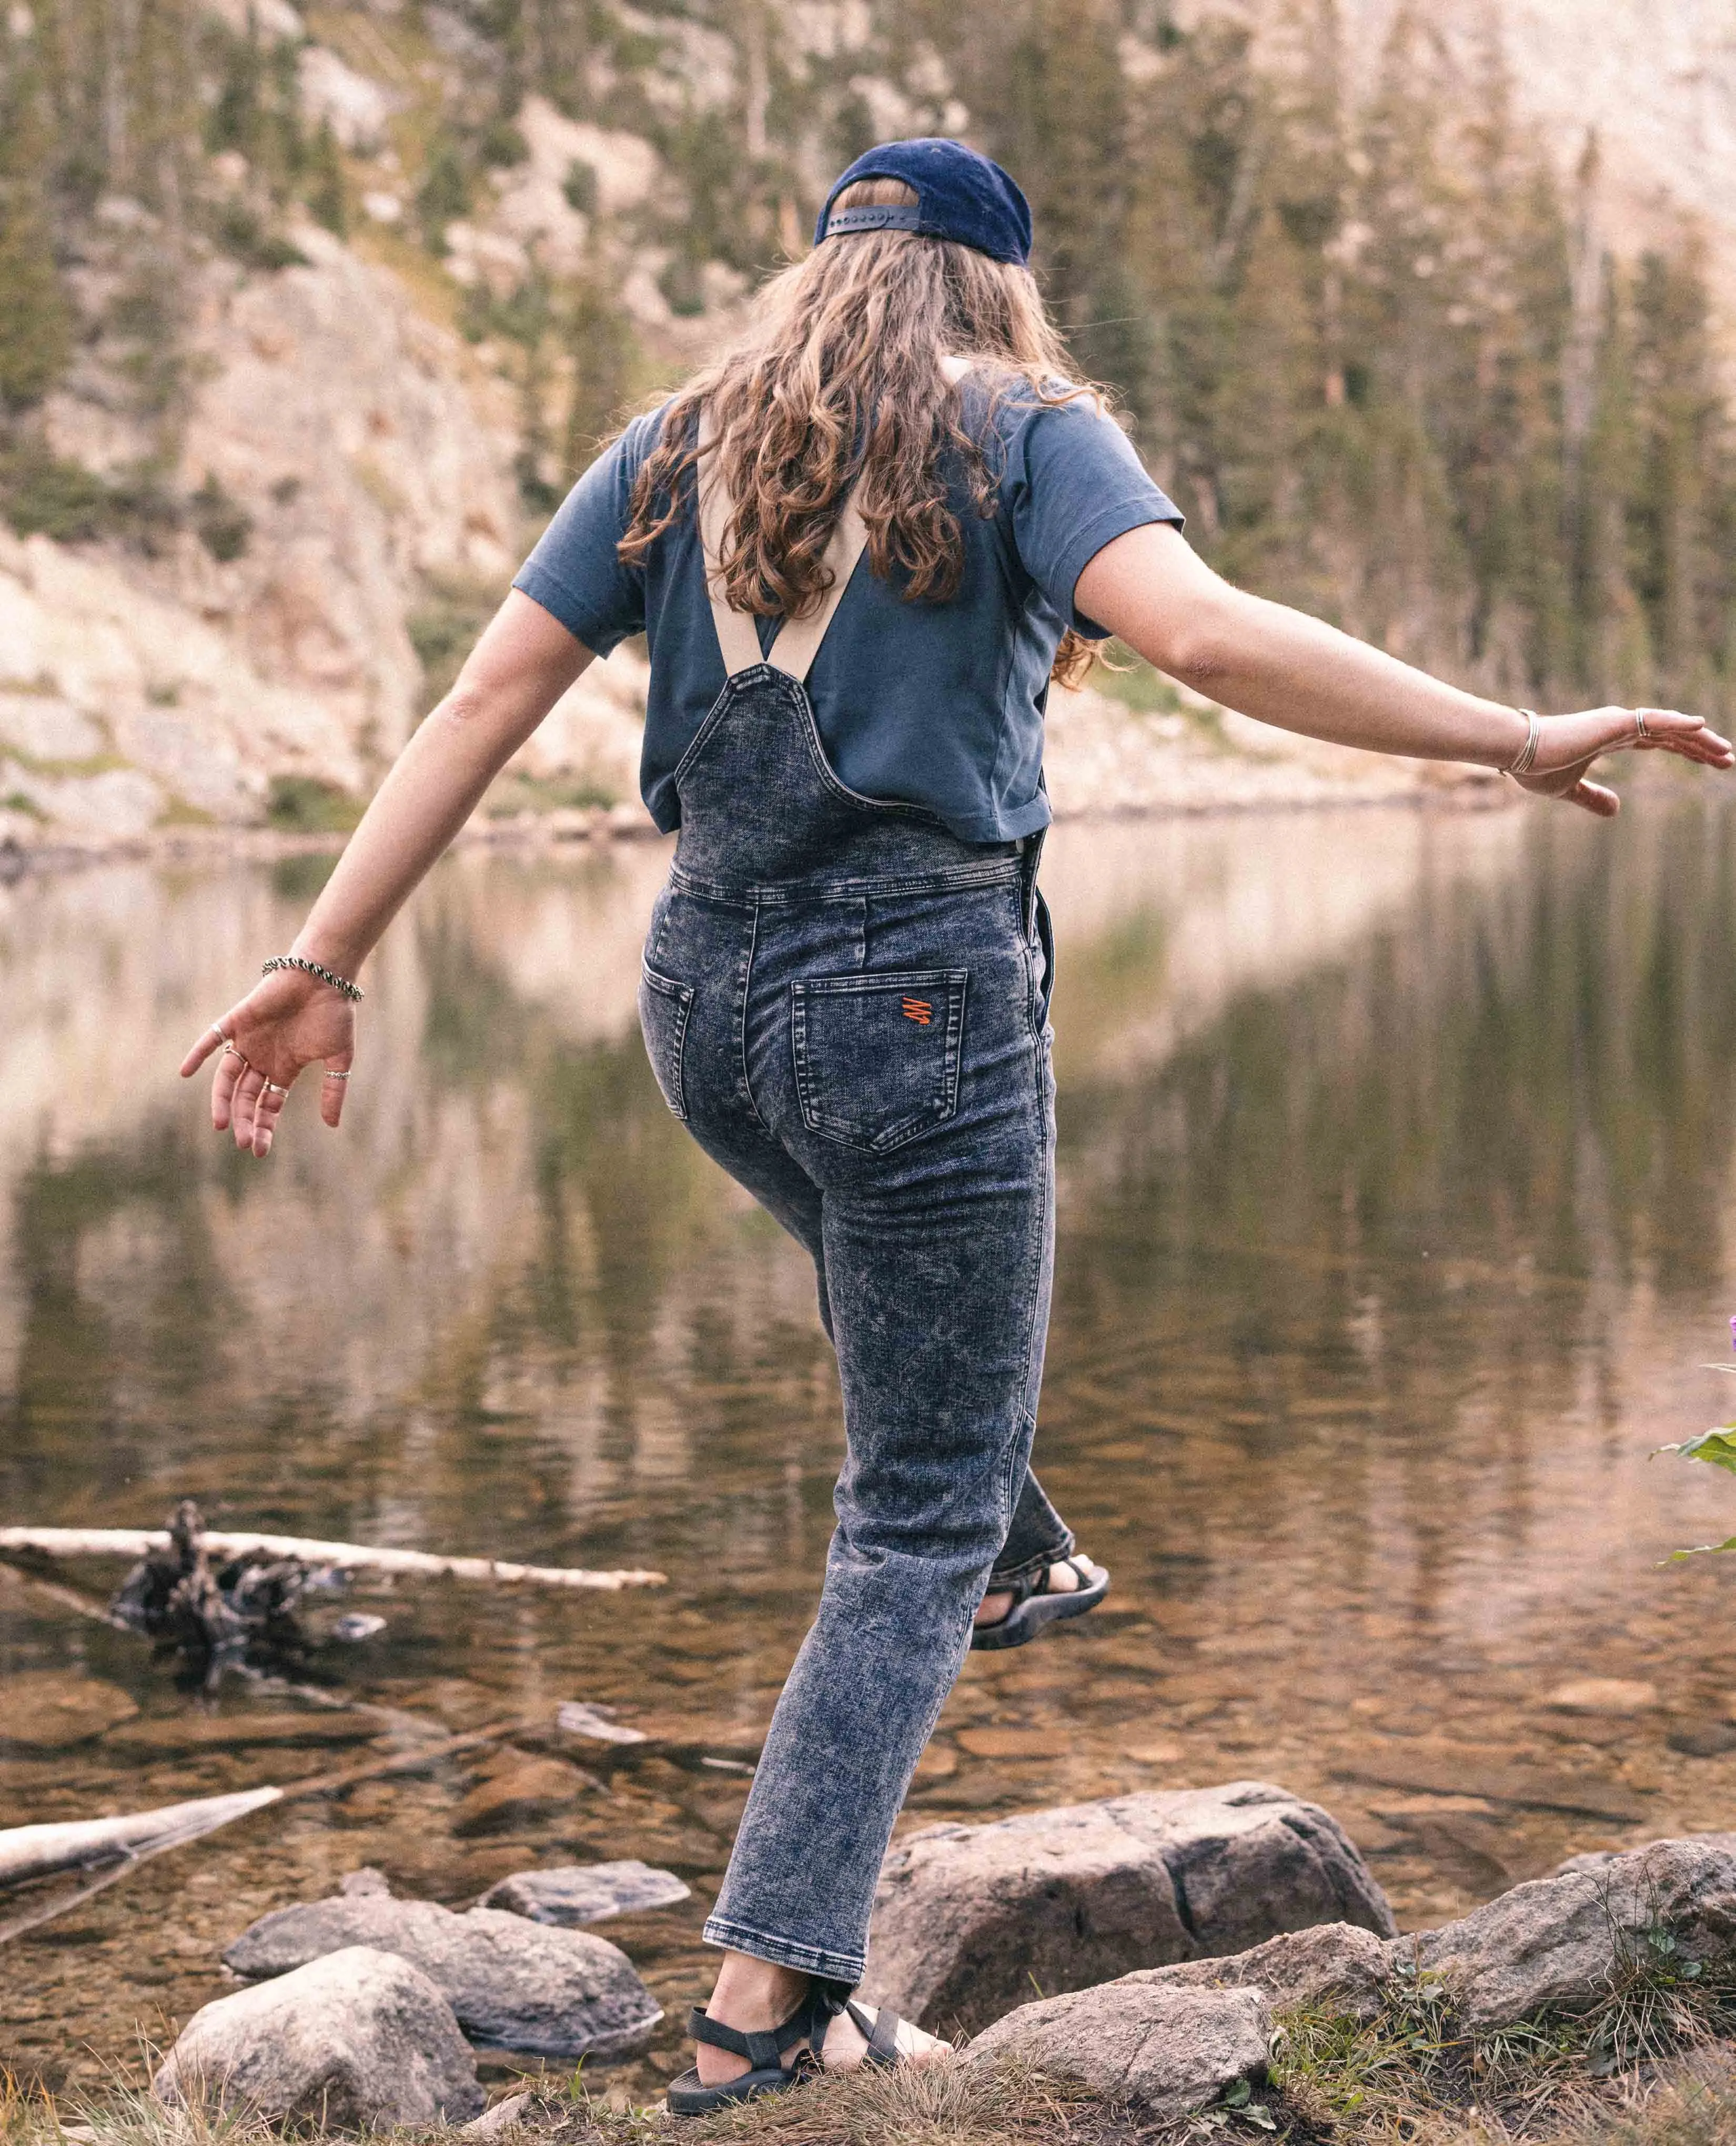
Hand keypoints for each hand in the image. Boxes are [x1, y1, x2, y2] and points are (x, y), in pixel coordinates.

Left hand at [179, 967, 356, 1158]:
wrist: (325, 977)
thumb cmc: (335, 1014)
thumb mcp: (339, 1059)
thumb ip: (334, 1091)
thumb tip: (332, 1125)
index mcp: (285, 1068)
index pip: (268, 1105)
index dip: (263, 1127)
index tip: (258, 1151)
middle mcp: (263, 1058)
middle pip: (246, 1097)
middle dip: (245, 1121)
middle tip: (243, 1143)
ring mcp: (248, 1041)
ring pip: (227, 1077)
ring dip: (222, 1100)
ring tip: (220, 1125)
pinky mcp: (238, 1021)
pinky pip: (212, 1039)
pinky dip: (197, 1053)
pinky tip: (185, 1072)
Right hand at [1514, 706, 1733, 815]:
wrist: (1516, 751)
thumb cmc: (1537, 766)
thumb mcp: (1570, 790)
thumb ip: (1593, 798)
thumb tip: (1616, 811)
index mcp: (1612, 738)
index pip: (1660, 742)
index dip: (1686, 751)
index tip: (1711, 762)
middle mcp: (1620, 726)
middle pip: (1672, 734)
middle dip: (1701, 747)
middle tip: (1728, 759)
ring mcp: (1618, 722)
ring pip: (1670, 727)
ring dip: (1700, 739)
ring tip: (1725, 751)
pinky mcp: (1613, 723)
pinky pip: (1654, 721)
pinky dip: (1678, 723)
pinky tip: (1701, 726)